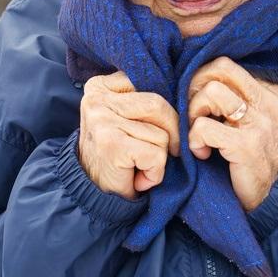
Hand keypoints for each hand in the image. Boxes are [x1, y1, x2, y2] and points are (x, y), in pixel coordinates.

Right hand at [78, 70, 180, 199]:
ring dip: (160, 156)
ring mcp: (102, 121)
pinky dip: (155, 173)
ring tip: (140, 165)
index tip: (156, 129)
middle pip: (159, 105)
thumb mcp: (125, 116)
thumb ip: (144, 99)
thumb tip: (184, 93)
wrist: (92, 194)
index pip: (151, 82)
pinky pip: (156, 154)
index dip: (165, 110)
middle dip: (171, 133)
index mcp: (100, 86)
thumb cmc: (116, 153)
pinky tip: (139, 178)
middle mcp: (97, 99)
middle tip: (162, 152)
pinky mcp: (111, 145)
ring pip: (160, 132)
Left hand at [187, 56, 277, 211]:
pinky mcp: (247, 145)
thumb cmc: (252, 156)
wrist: (273, 199)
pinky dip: (194, 140)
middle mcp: (268, 102)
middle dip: (196, 87)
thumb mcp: (250, 120)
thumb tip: (196, 75)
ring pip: (211, 91)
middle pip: (219, 68)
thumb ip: (234, 97)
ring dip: (194, 114)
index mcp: (270, 92)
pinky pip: (204, 127)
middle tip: (195, 114)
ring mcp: (260, 123)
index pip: (226, 65)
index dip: (203, 80)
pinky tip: (202, 153)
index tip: (201, 105)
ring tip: (199, 134)